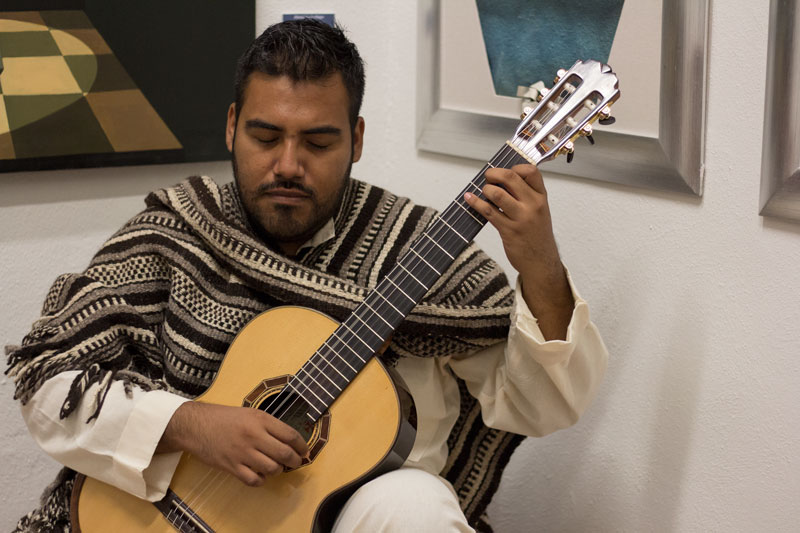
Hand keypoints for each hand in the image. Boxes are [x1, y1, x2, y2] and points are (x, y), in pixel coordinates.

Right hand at [158, 402, 308, 486]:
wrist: (196, 425)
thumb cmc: (223, 418)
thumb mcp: (249, 413)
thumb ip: (268, 424)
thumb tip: (289, 439)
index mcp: (260, 420)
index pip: (290, 435)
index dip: (302, 445)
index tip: (305, 450)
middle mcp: (254, 436)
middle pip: (285, 454)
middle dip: (295, 461)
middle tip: (296, 462)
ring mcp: (242, 452)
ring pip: (272, 468)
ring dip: (278, 470)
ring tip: (276, 467)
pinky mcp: (231, 466)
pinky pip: (254, 480)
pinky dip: (261, 480)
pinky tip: (260, 474)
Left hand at [464, 163, 573, 339]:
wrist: (541, 262)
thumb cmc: (536, 235)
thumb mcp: (538, 211)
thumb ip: (525, 195)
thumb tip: (500, 179)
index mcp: (542, 197)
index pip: (531, 171)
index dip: (514, 167)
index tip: (504, 172)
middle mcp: (533, 205)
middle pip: (510, 178)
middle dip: (494, 173)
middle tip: (487, 177)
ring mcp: (521, 218)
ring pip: (497, 193)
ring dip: (485, 189)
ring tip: (483, 192)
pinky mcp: (509, 230)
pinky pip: (489, 211)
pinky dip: (476, 203)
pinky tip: (469, 199)